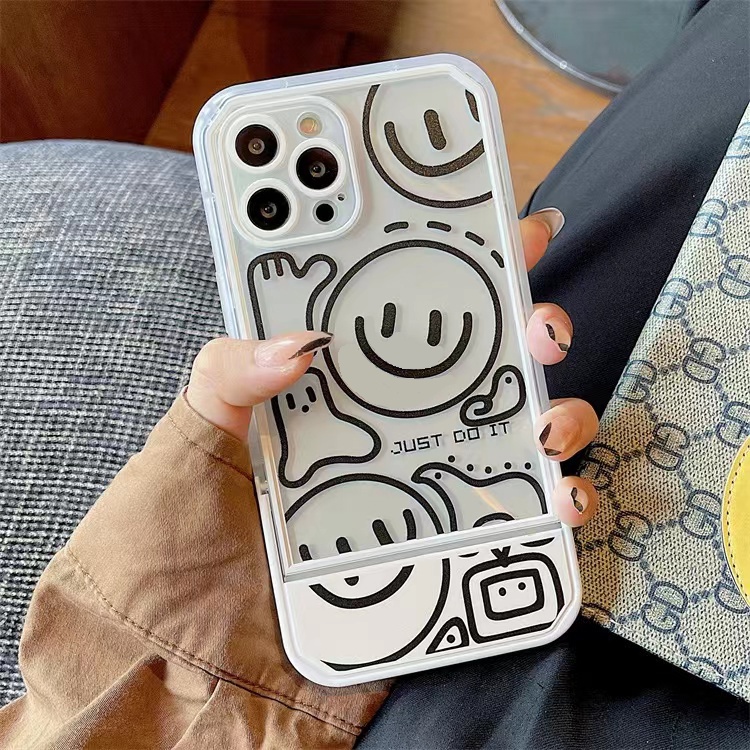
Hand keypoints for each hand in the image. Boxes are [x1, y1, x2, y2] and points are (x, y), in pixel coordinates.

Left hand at [187, 207, 598, 526]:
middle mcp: (402, 427)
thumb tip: (299, 343)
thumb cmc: (195, 530)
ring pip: (525, 434)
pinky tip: (559, 499)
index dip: (465, 260)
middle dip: (535, 326)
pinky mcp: (454, 549)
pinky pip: (528, 524)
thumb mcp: (199, 433)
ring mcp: (434, 484)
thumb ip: (230, 373)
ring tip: (545, 424)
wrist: (203, 651)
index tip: (508, 226)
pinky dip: (563, 506)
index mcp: (346, 386)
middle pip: (491, 363)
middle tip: (538, 327)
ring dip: (563, 415)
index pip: (413, 308)